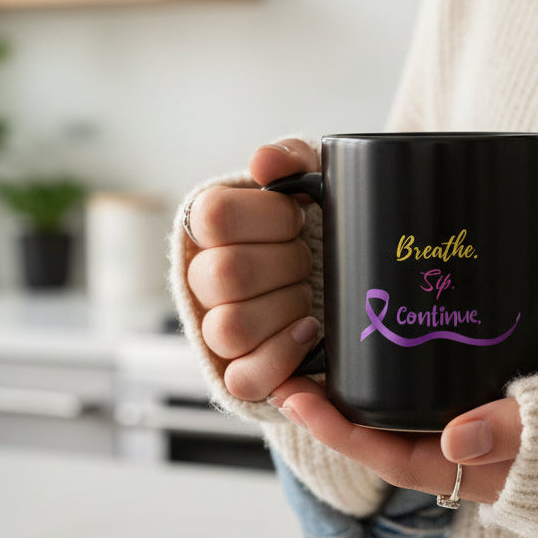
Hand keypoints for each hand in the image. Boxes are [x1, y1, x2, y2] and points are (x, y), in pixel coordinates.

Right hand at [186, 139, 321, 401]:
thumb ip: (292, 159)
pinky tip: (306, 331)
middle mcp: (201, 277)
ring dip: (285, 308)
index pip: (215, 217)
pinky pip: (244, 378)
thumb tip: (264, 162)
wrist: (335, 276)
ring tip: (307, 295)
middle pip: (225, 275)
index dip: (272, 218)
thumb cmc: (313, 226)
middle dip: (287, 264)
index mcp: (208, 225)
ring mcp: (214, 327)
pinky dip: (281, 357)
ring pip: (230, 329)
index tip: (300, 216)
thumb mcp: (313, 180)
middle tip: (308, 259)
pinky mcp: (237, 371)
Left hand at [267, 376, 522, 504]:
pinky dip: (391, 383)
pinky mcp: (482, 409)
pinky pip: (422, 401)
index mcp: (472, 472)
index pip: (389, 456)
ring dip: (354, 395)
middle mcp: (462, 456)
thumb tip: (456, 436)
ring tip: (317, 358)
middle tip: (285, 371)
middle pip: (380, 438)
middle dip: (330, 411)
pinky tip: (378, 354)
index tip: (297, 397)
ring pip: (397, 419)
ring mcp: (470, 433)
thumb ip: (511, 432)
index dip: (338, 430)